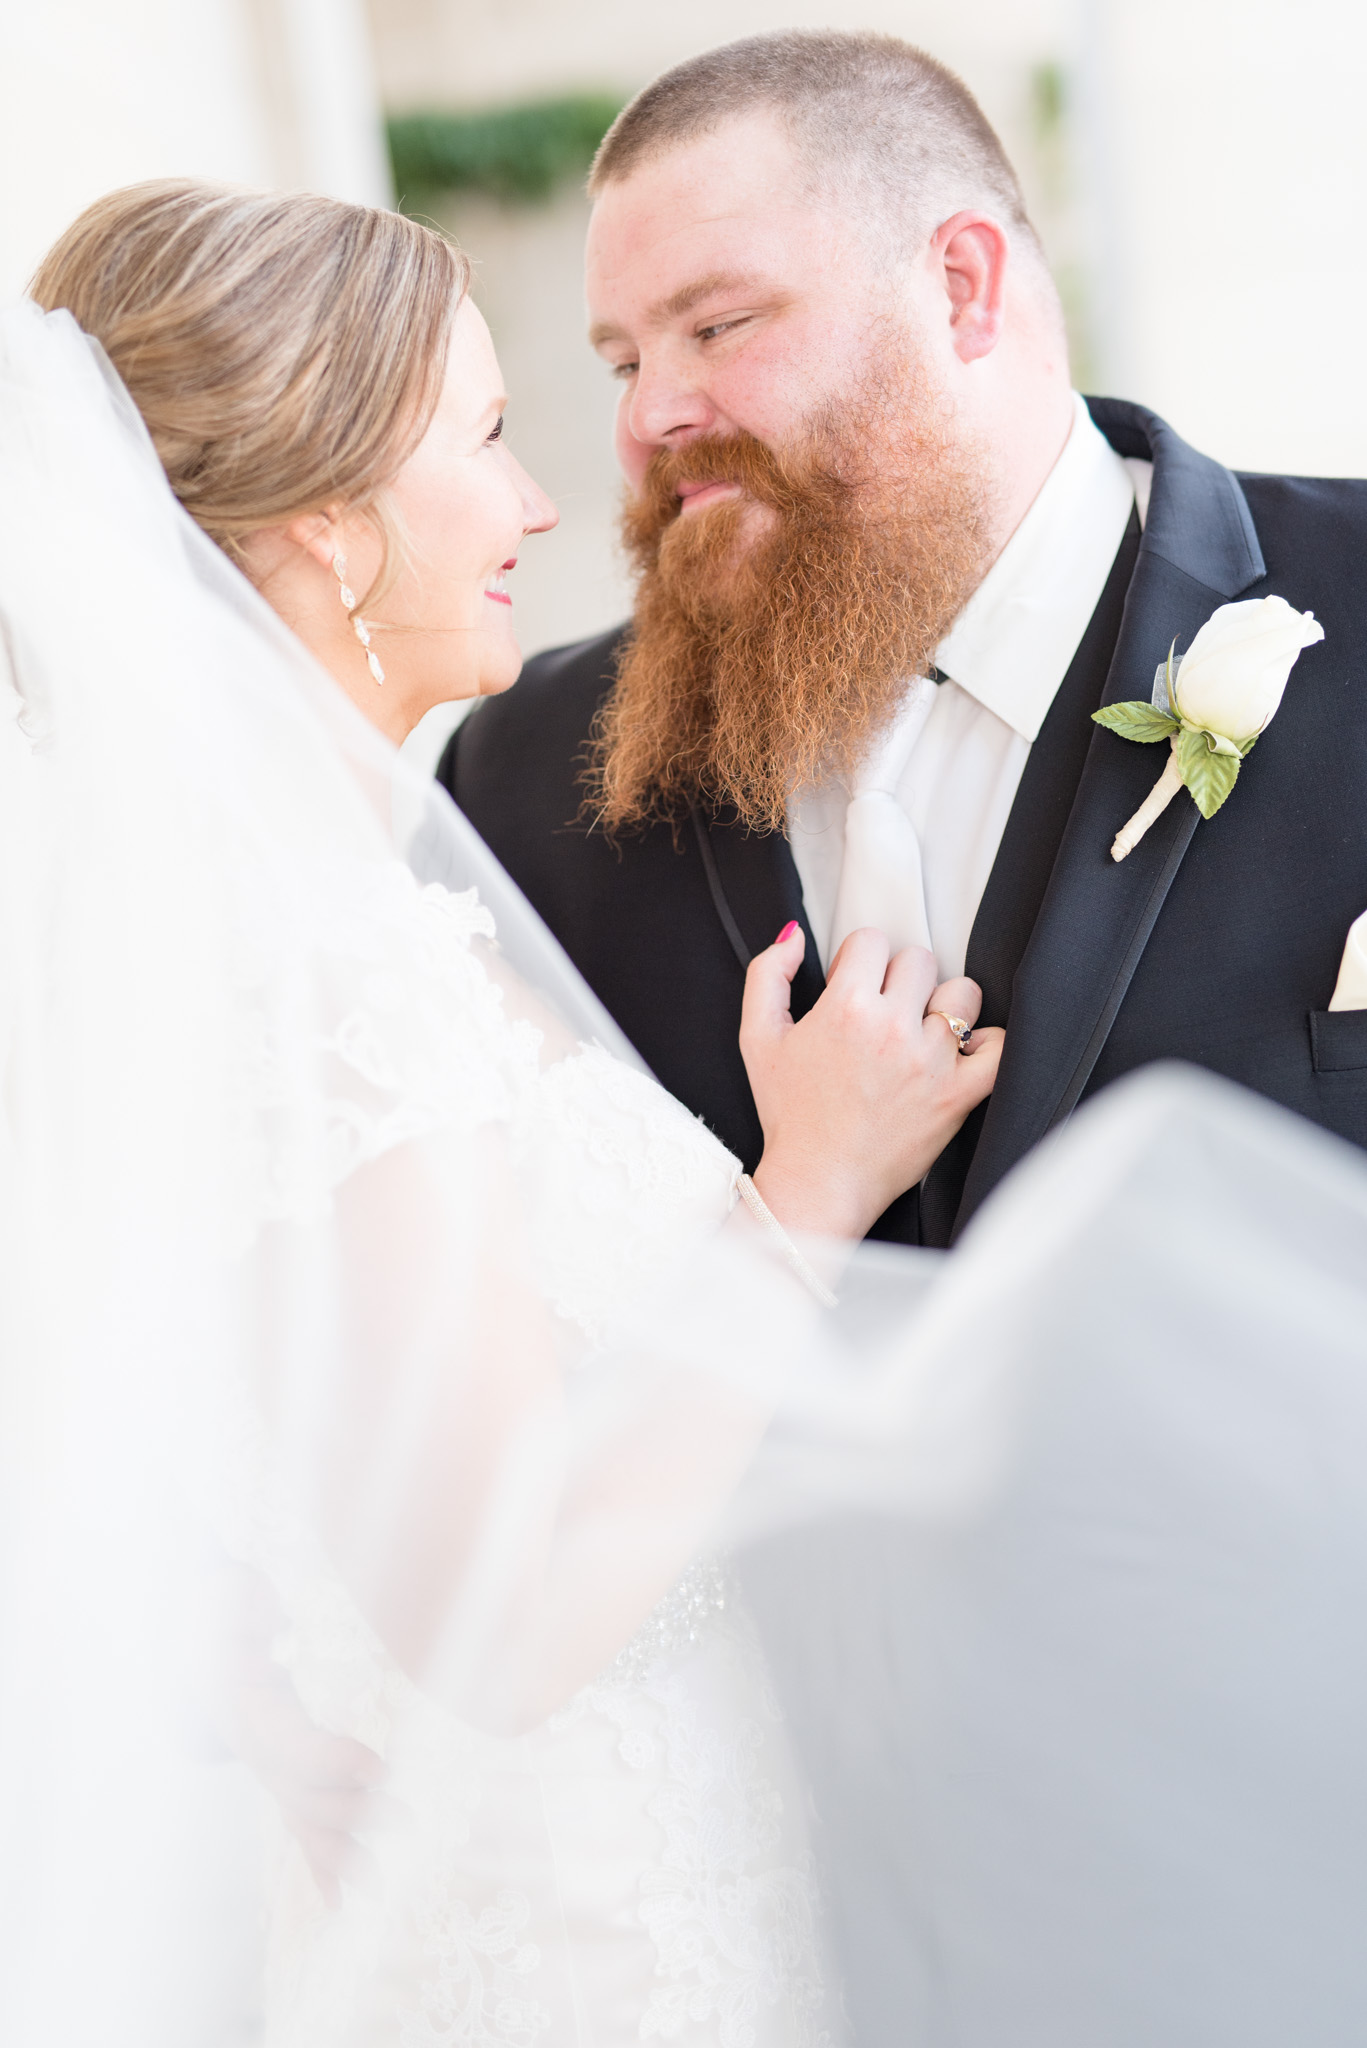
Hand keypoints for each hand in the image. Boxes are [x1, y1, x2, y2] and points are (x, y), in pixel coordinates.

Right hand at [205, 1565, 387, 1906]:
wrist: (196, 1644)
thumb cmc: (221, 1613)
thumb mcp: (228, 1595)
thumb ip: (244, 1601)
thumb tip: (269, 1615)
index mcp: (246, 1710)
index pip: (291, 1745)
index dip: (332, 1760)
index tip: (378, 1769)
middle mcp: (253, 1750)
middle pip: (300, 1792)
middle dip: (351, 1813)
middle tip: (405, 1822)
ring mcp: (263, 1767)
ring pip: (300, 1816)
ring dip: (339, 1852)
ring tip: (378, 1886)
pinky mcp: (278, 1773)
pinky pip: (298, 1820)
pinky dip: (319, 1861)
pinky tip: (339, 1900)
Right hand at [739, 922, 1003, 1239]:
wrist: (819, 1182)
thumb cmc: (789, 1114)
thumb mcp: (757, 1038)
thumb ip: (767, 975)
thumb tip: (795, 935)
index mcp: (844, 1007)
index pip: (873, 940)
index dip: (859, 961)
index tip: (853, 989)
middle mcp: (891, 1027)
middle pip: (919, 959)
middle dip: (899, 980)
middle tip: (882, 1014)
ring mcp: (930, 1061)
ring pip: (962, 994)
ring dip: (943, 1006)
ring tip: (920, 1034)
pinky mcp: (957, 1095)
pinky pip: (999, 1048)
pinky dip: (987, 1045)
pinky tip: (962, 1053)